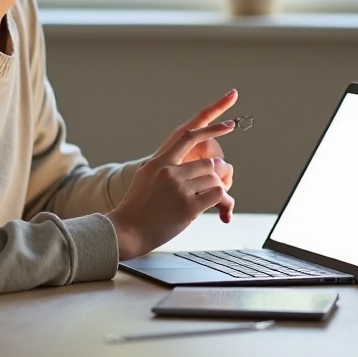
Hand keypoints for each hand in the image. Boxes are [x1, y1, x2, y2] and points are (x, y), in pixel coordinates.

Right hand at [107, 91, 239, 259]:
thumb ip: (163, 167)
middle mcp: (170, 172)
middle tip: (211, 191)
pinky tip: (212, 209)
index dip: (212, 129)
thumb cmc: (136, 208)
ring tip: (207, 203)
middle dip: (213, 177)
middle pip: (208, 165)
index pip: (188, 137)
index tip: (229, 124)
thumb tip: (183, 162)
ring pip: (214, 180)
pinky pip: (217, 195)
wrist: (127, 232)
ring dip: (216, 191)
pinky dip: (220, 202)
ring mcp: (179, 188)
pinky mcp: (189, 206)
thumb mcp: (145, 178)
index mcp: (159, 162)